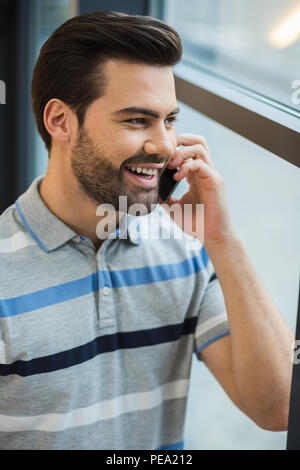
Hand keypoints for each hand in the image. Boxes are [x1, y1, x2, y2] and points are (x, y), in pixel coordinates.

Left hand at [159, 133, 236, 247]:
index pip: (188, 149)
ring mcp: (211, 175)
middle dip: (180, 140)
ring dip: (181, 152)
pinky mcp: (215, 181)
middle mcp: (205, 171)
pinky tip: (177, 177)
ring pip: (200, 147)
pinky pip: (201, 164)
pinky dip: (187, 166)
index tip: (159, 156)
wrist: (212, 237)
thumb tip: (149, 192)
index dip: (174, 147)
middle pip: (197, 141)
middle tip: (165, 151)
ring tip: (170, 165)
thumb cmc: (196, 224)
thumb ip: (164, 197)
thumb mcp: (174, 208)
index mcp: (196, 175)